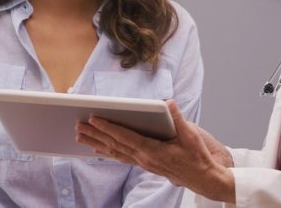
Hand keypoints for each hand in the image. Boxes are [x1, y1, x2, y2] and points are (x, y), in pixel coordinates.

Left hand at [76, 99, 235, 202]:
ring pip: (114, 151)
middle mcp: (144, 158)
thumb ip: (178, 119)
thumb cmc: (197, 157)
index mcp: (153, 151)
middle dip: (95, 133)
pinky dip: (108, 151)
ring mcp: (143, 163)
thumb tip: (168, 103)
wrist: (203, 178)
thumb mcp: (191, 136)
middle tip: (78, 125)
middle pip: (114, 144)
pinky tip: (99, 148)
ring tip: (80, 136)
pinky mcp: (145, 164)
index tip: (94, 118)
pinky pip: (121, 157)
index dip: (108, 126)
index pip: (125, 136)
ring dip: (96, 142)